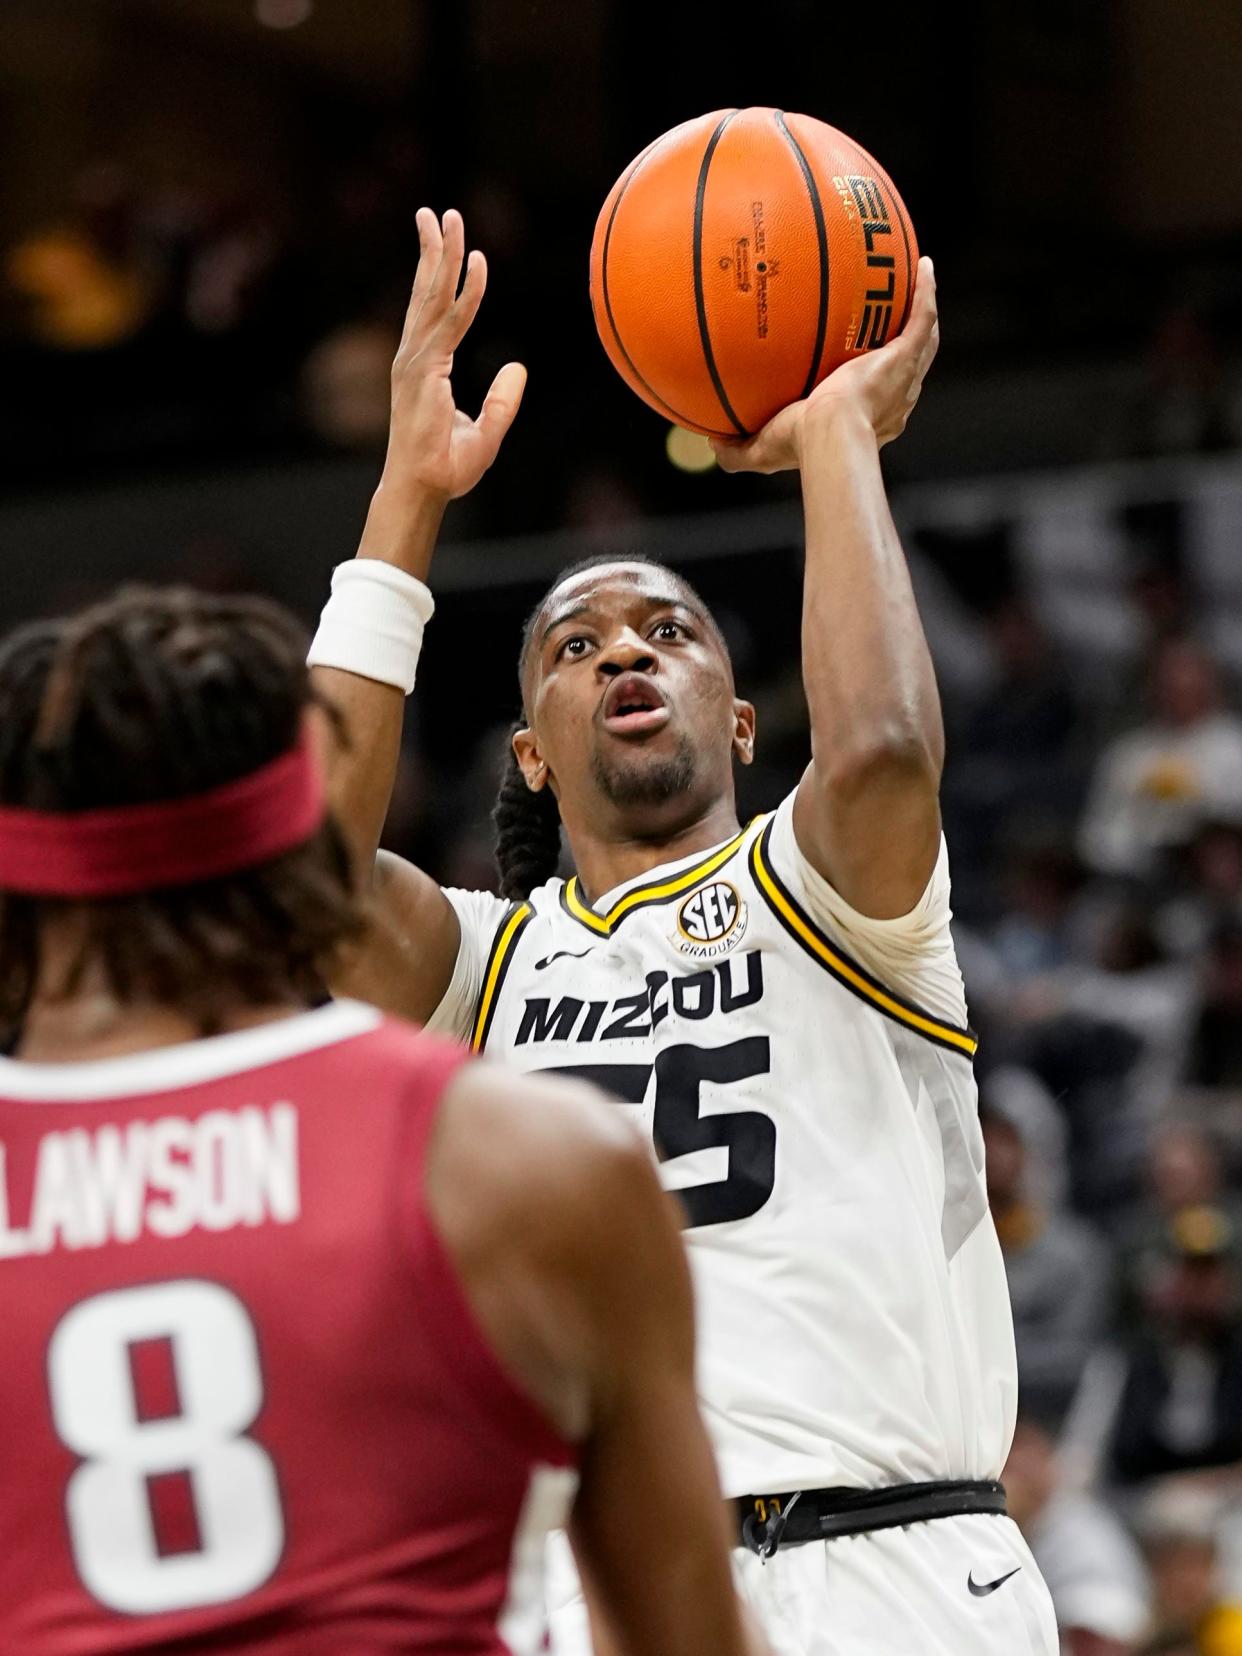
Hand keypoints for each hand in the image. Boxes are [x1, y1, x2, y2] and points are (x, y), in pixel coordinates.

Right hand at [381, 208, 526, 501]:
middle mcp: (415, 356)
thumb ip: (503, 399)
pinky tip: (476, 263)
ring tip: (448, 218)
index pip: (435, 312)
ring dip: (442, 254)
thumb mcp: (488, 430)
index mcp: (424, 366)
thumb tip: (519, 368)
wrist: (424, 489)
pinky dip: (464, 290)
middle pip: (425, 292)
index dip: (447, 278)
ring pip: (432, 295)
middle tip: (438, 213)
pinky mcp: (425, 368)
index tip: (461, 249)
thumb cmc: (447, 468)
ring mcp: (416, 360)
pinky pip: (451, 321)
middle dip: (433, 250)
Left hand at [712, 255, 938, 474]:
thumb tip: (711, 441)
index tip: (859, 363)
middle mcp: (893, 397)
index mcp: (866, 418)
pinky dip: (925, 291)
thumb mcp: (761, 450)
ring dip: (921, 310)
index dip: (870, 377)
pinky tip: (924, 266)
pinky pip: (922, 317)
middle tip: (894, 317)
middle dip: (903, 343)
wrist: (829, 437)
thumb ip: (736, 448)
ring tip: (918, 282)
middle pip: (905, 365)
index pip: (872, 395)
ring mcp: (903, 376)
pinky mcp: (905, 357)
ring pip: (922, 340)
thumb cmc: (800, 447)